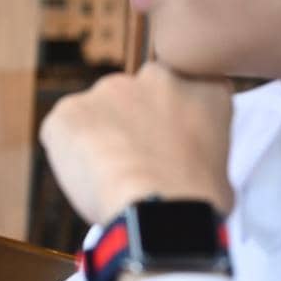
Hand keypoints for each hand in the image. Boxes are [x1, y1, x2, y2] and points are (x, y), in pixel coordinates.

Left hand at [40, 64, 233, 224]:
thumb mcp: (221, 168)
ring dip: (95, 139)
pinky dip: (64, 154)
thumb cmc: (196, 200)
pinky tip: (84, 177)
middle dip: (127, 126)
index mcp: (203, 86)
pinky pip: (59, 132)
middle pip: (133, 99)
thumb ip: (198, 152)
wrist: (159, 205)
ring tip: (107, 177)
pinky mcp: (68, 109)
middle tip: (129, 166)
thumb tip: (184, 173)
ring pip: (94, 114)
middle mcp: (156, 75)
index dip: (166, 123)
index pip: (181, 94)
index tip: (161, 148)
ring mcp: (110, 88)